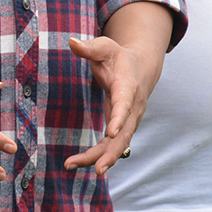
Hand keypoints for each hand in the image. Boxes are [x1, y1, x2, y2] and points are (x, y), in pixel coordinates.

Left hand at [64, 36, 152, 174]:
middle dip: (111, 152)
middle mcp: (132, 108)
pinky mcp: (121, 128)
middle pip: (124, 134)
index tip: (111, 133)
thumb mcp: (105, 47)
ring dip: (99, 158)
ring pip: (117, 145)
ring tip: (72, 166)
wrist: (139, 68)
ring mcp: (129, 120)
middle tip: (98, 169)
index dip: (119, 118)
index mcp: (128, 86)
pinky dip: (96, 155)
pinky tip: (77, 162)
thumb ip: (89, 47)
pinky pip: (111, 146)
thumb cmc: (118, 57)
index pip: (125, 104)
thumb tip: (72, 42)